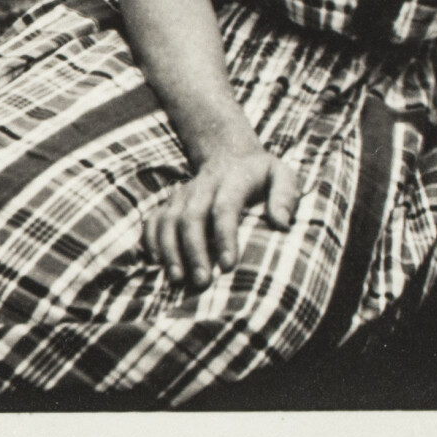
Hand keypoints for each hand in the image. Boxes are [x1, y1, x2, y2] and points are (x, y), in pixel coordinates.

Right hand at [143, 144, 299, 288]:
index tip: (229, 265)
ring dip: (170, 250)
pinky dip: (151, 241)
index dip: (225, 236)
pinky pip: (153, 220)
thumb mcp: (282, 175)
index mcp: (234, 179)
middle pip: (192, 216)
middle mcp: (204, 185)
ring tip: (178, 279)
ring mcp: (184, 193)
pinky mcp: (171, 202)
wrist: (231, 154)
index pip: (225, 207)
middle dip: (194, 250)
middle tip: (202, 282)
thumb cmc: (262, 175)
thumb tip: (281, 223)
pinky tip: (157, 263)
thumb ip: (285, 195)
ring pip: (168, 220)